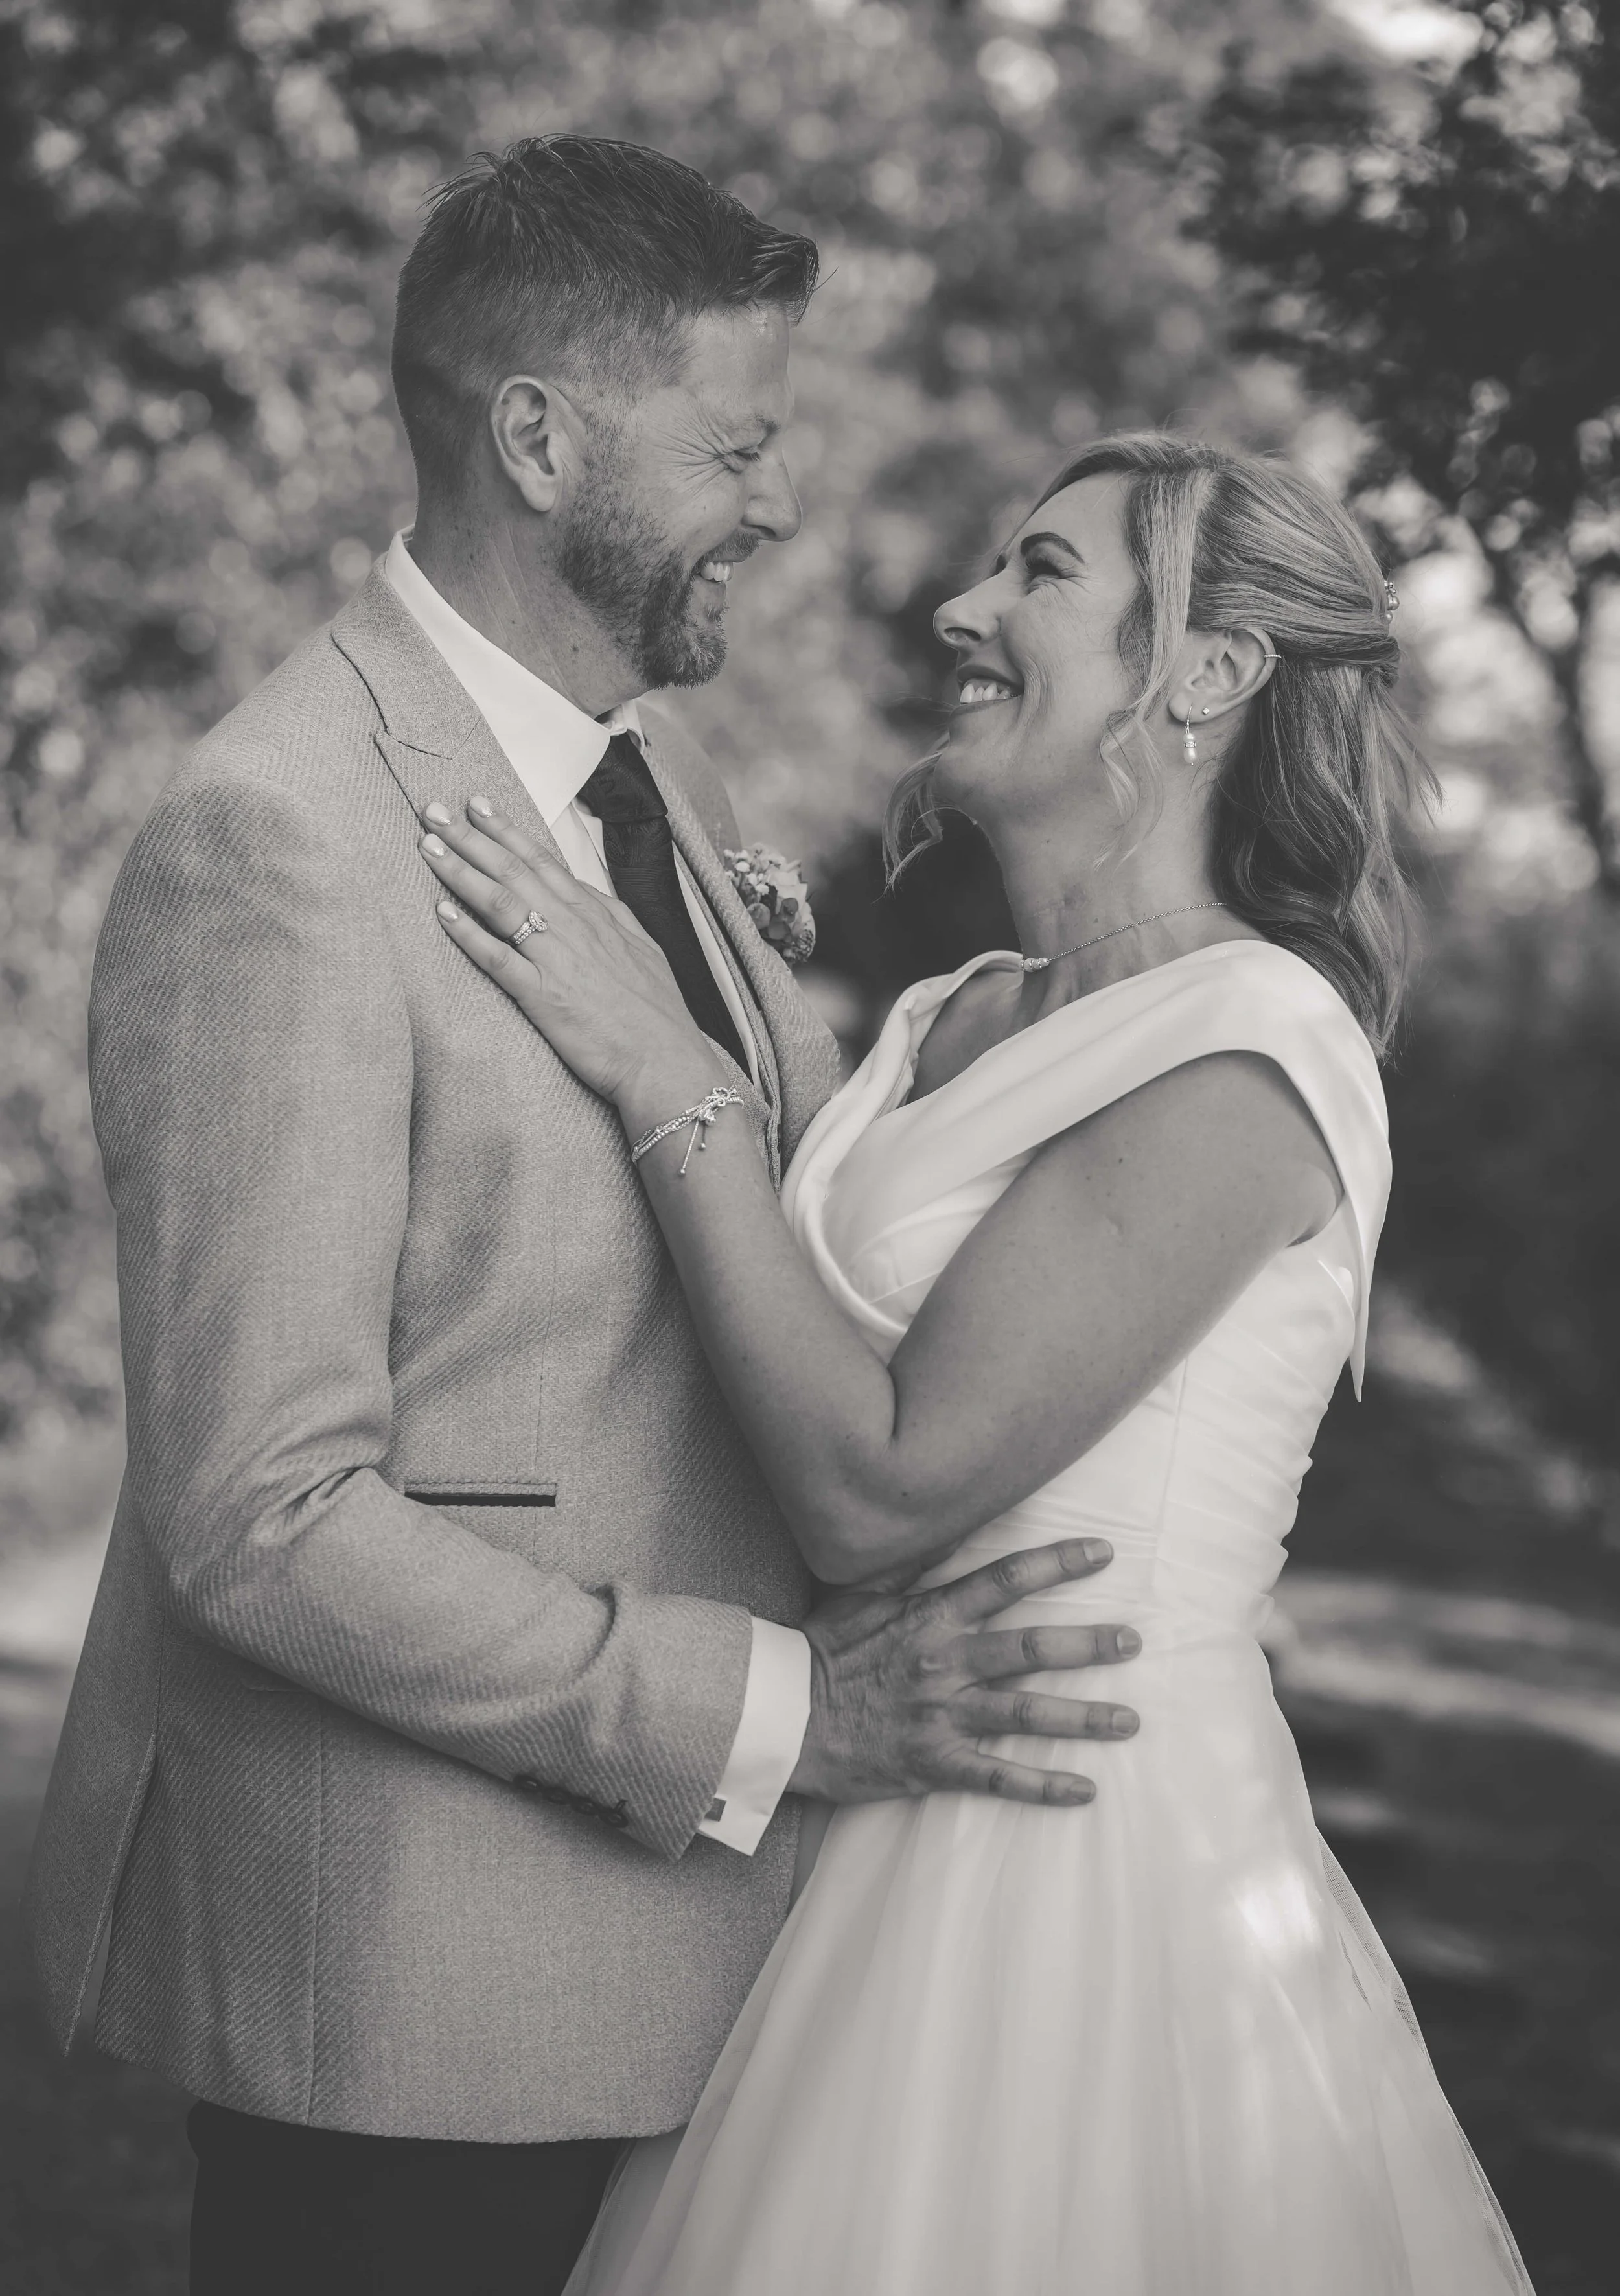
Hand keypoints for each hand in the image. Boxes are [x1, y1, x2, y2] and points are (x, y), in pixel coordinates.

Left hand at [418, 798, 713, 1109]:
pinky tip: (442, 913)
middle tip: (435, 812)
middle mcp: (574, 927)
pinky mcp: (543, 996)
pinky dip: (467, 933)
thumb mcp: (642, 950)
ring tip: (429, 847)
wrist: (665, 1060)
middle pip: (514, 870)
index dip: (506, 831)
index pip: (543, 862)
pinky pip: (497, 958)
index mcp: (596, 915)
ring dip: (462, 871)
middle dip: (471, 837)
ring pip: (502, 902)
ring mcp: (557, 959)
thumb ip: (611, 918)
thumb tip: (589, 895)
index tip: (478, 807)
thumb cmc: (656, 1014)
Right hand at [790, 1539, 1139, 1806]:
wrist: (783, 1718)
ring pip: (1026, 1714)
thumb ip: (912, 1562)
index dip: (1058, 1563)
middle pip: (1032, 1648)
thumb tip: (952, 1521)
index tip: (1103, 1553)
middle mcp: (945, 1662)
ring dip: (1083, 1718)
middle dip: (1089, 1644)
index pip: (1006, 1580)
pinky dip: (1042, 1787)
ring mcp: (942, 1715)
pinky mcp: (934, 1762)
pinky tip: (1084, 1791)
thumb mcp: (861, 1594)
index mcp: (931, 1616)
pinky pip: (997, 1777)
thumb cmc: (823, 1651)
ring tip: (1129, 1719)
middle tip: (1134, 1641)